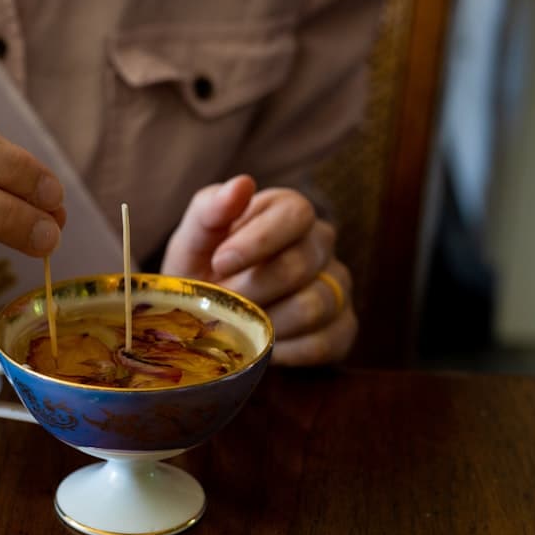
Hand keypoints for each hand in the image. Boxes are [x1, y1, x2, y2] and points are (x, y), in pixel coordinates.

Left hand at [162, 175, 356, 365]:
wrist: (206, 319)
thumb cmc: (202, 271)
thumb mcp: (193, 240)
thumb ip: (210, 210)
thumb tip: (242, 184)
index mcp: (289, 211)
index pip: (295, 214)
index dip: (257, 240)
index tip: (219, 263)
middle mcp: (321, 244)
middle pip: (301, 265)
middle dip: (252, 289)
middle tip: (222, 302)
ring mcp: (336, 287)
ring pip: (314, 306)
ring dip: (267, 322)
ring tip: (240, 324)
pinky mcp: (341, 328)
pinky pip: (325, 343)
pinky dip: (285, 350)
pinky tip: (262, 345)